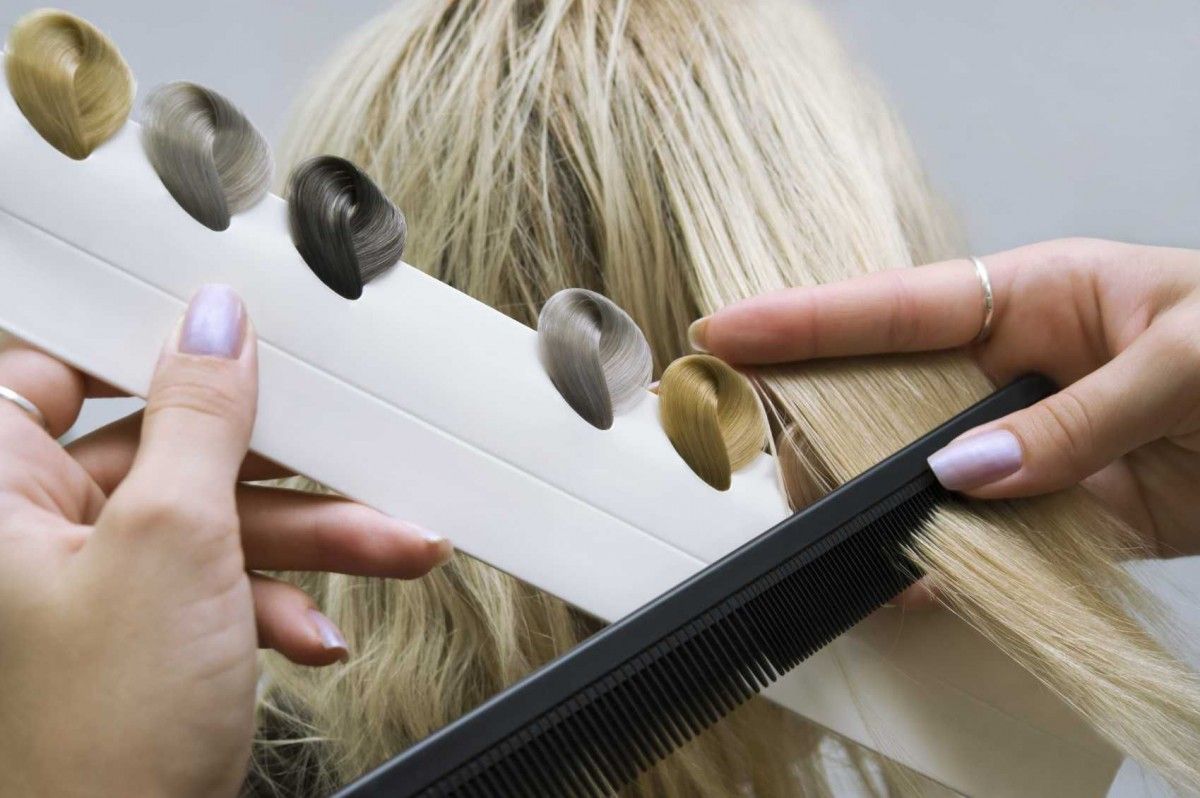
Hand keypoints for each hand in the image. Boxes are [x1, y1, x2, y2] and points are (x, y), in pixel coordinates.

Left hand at [0, 285, 451, 796]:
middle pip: (170, 452)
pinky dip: (275, 601)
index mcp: (2, 494)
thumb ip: (196, 419)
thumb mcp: (169, 543)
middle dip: (279, 471)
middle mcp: (37, 534)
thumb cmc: (97, 741)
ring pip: (212, 523)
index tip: (230, 336)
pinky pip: (218, 585)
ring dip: (308, 541)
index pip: (58, 370)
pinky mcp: (146, 634)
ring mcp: (95, 588)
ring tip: (390, 547)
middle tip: (349, 456)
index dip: (142, 347)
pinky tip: (312, 630)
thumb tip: (212, 322)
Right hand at [691, 238, 1199, 562]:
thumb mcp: (1187, 359)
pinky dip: (941, 568)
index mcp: (1031, 297)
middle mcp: (1011, 370)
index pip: (893, 307)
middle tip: (760, 463)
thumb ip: (1078, 417)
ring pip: (916, 477)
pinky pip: (978, 541)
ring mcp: (1026, 445)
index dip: (801, 322)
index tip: (719, 332)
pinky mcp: (1055, 510)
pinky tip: (906, 586)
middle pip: (882, 399)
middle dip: (816, 427)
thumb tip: (968, 475)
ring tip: (829, 536)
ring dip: (873, 507)